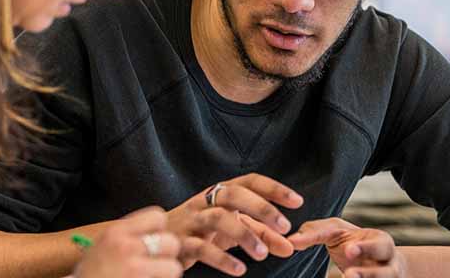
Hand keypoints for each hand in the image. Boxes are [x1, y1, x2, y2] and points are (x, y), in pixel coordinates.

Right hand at [73, 207, 182, 277]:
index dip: (160, 230)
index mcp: (116, 232)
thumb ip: (128, 234)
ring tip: (151, 276)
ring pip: (173, 267)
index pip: (158, 216)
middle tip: (155, 263)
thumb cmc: (91, 273)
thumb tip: (159, 229)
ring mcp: (134, 270)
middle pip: (171, 242)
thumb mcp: (103, 244)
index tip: (152, 241)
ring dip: (166, 273)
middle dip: (167, 254)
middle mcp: (126, 248)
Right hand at [166, 174, 303, 274]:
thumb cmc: (199, 232)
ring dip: (244, 234)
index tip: (298, 201)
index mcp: (219, 192)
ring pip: (218, 218)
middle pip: (234, 194)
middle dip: (261, 208)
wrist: (151, 243)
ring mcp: (191, 221)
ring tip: (262, 254)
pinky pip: (201, 248)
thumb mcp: (231, 230)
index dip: (273, 188)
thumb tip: (290, 247)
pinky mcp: (179, 243)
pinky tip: (239, 269)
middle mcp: (204, 201)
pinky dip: (222, 259)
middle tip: (285, 226)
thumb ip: (261, 236)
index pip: (249, 181)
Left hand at [289, 218, 405, 277]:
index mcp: (381, 242)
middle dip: (369, 273)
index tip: (349, 250)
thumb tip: (290, 241)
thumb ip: (316, 232)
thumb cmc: (354, 245)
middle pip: (387, 271)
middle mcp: (389, 265)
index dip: (363, 247)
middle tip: (350, 275)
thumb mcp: (339, 233)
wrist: (380, 265)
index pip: (374, 243)